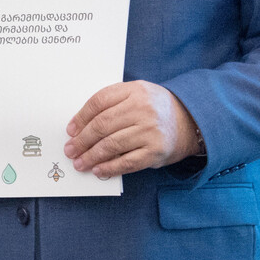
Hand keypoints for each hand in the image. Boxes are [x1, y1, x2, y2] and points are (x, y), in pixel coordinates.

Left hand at [64, 81, 200, 179]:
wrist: (189, 121)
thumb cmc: (154, 108)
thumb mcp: (136, 94)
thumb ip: (112, 103)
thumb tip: (80, 126)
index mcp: (135, 90)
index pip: (99, 102)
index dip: (81, 117)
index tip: (71, 130)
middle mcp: (143, 109)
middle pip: (102, 125)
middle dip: (82, 140)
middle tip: (70, 149)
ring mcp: (150, 131)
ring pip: (111, 145)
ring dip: (91, 156)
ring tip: (79, 162)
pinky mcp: (155, 151)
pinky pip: (126, 162)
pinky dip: (109, 168)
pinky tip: (98, 169)